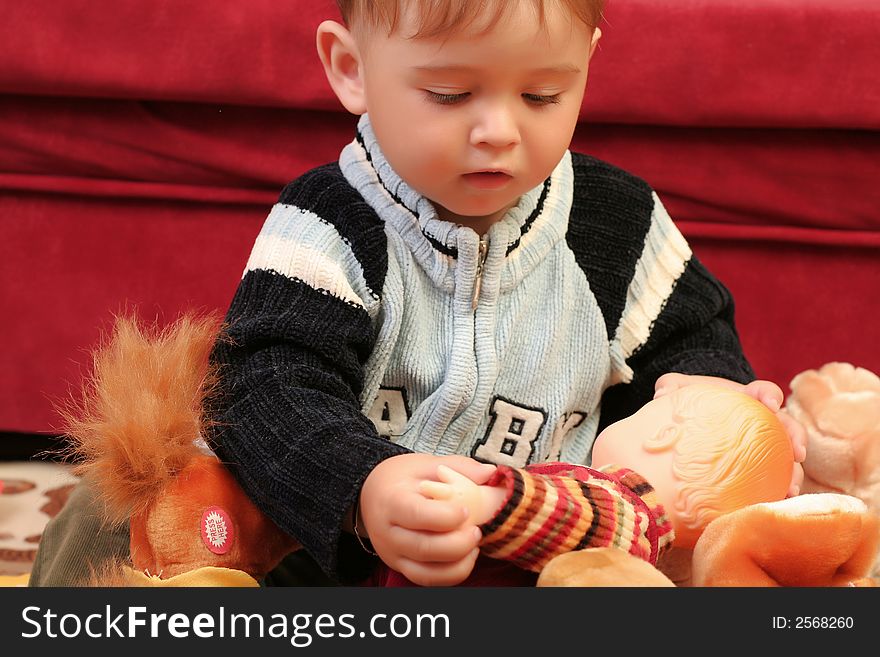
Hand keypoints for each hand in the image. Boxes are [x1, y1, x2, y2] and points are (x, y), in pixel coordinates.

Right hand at [358, 453, 496, 585]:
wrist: (370, 495)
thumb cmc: (401, 478)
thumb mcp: (425, 464)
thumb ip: (459, 467)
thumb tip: (490, 473)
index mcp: (391, 500)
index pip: (417, 514)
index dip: (445, 516)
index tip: (466, 510)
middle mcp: (387, 532)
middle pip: (423, 548)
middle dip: (458, 543)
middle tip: (477, 530)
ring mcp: (392, 553)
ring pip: (426, 572)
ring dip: (458, 563)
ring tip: (474, 544)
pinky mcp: (400, 566)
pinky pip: (427, 580)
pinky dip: (451, 574)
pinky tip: (466, 556)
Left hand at [653, 373, 805, 496]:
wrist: (693, 418)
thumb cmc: (690, 401)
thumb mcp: (679, 390)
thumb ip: (671, 387)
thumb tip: (662, 395)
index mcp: (747, 398)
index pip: (765, 392)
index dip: (770, 396)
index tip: (770, 403)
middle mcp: (763, 422)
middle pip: (788, 427)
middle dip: (796, 438)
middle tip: (797, 453)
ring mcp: (765, 445)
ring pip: (788, 458)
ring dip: (794, 473)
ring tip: (791, 490)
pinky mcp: (760, 467)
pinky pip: (773, 480)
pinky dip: (775, 491)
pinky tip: (772, 505)